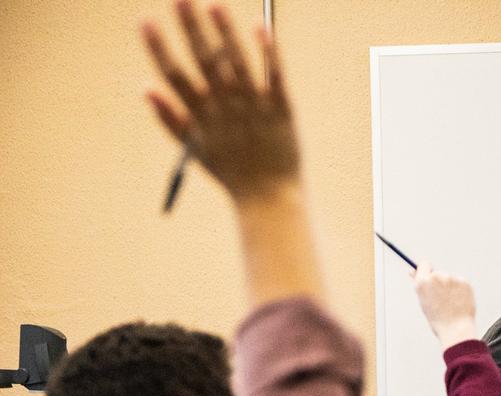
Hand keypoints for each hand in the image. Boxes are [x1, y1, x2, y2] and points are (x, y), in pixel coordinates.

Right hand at [143, 0, 299, 203]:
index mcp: (202, 117)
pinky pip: (274, 77)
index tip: (145, 20)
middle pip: (205, 62)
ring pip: (238, 64)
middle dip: (190, 28)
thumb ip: (170, 120)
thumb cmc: (231, 173)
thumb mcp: (195, 150)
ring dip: (225, 33)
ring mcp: (255, 109)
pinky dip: (269, 54)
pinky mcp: (282, 111)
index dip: (159, 48)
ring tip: (213, 4)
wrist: (269, 199)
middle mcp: (226, 109)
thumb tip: (145, 88)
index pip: (175, 76)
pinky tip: (260, 28)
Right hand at [413, 264, 476, 349]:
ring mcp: (451, 278)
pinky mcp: (464, 281)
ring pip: (450, 279)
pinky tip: (459, 303)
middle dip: (440, 283)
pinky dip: (461, 291)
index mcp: (422, 282)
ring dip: (451, 287)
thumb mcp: (424, 302)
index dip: (426, 271)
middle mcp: (436, 277)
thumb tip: (413, 271)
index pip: (424, 265)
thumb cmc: (438, 319)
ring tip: (451, 304)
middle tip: (442, 299)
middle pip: (437, 273)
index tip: (430, 277)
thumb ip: (420, 286)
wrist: (455, 329)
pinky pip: (461, 284)